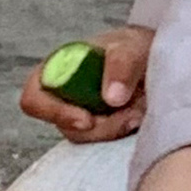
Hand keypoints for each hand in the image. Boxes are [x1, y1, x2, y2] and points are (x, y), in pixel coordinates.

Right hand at [19, 21, 154, 142]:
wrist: (157, 60)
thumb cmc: (134, 48)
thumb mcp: (131, 47)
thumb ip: (121, 65)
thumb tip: (111, 98)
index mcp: (56, 71)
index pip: (34, 100)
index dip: (53, 113)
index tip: (87, 119)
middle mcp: (63, 97)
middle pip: (66, 127)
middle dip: (100, 127)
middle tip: (131, 115)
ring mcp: (81, 116)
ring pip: (88, 139)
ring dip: (116, 129)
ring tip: (140, 110)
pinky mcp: (101, 131)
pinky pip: (106, 143)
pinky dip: (124, 133)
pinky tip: (141, 117)